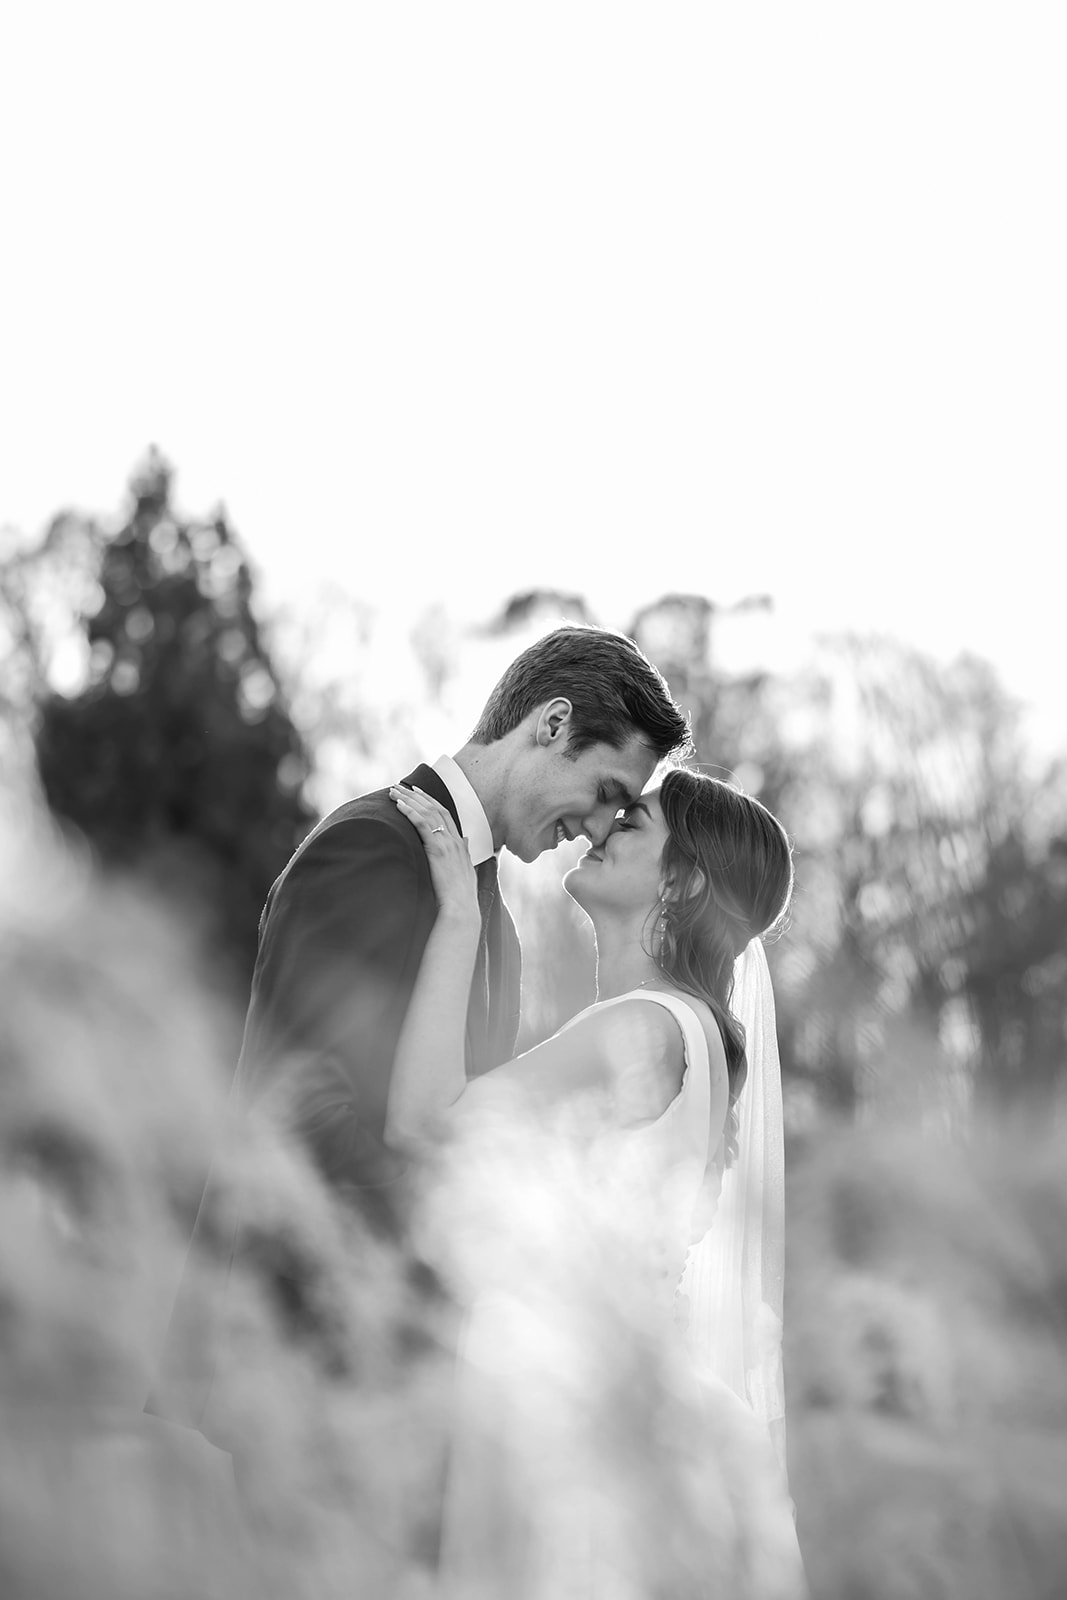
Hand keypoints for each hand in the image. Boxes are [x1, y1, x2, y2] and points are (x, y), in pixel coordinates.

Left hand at [389, 785, 479, 934]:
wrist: (461, 908)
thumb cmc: (460, 896)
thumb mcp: (465, 870)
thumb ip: (464, 853)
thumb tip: (466, 840)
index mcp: (460, 844)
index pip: (445, 813)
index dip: (431, 800)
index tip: (417, 791)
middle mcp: (455, 840)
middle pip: (434, 808)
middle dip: (417, 795)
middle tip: (401, 786)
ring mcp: (447, 844)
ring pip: (427, 813)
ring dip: (409, 800)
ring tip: (393, 792)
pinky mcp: (437, 850)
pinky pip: (422, 824)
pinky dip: (410, 812)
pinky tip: (399, 806)